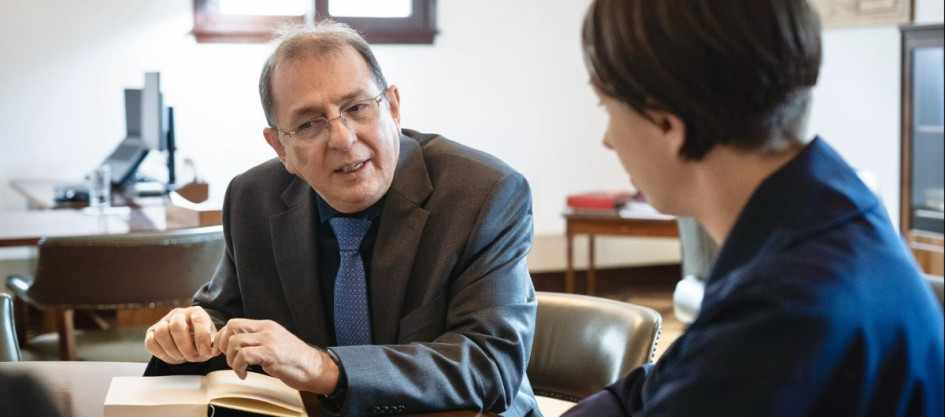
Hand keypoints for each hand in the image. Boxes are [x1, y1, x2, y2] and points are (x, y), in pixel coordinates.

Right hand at [144, 306, 217, 364]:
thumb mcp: (210, 341)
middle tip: (192, 357)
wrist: (186, 341)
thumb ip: (211, 345)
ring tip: (181, 356)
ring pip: (161, 333)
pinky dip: (160, 353)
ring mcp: (163, 322)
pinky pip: (150, 342)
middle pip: (177, 326)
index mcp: (196, 313)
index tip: (205, 351)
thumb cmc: (199, 340)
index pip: (199, 320)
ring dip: (172, 350)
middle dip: (185, 346)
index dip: (202, 336)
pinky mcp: (151, 332)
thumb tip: (209, 351)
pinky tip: (171, 356)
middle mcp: (178, 314)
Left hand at [214, 319, 338, 394]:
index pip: (235, 323)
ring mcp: (269, 340)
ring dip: (231, 359)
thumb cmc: (295, 360)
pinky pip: (244, 356)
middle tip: (226, 358)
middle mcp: (267, 329)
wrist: (314, 368)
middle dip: (222, 344)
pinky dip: (238, 367)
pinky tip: (244, 374)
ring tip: (239, 368)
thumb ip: (257, 341)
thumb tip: (236, 346)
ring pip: (235, 342)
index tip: (221, 350)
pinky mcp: (270, 353)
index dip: (222, 336)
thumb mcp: (274, 343)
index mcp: (266, 326)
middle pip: (232, 327)